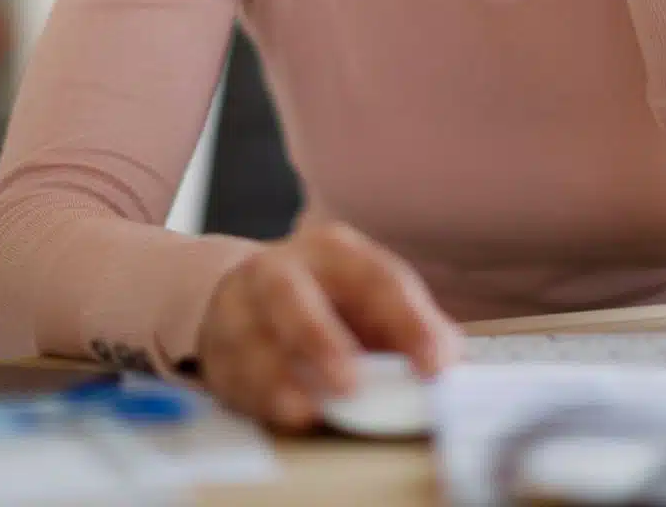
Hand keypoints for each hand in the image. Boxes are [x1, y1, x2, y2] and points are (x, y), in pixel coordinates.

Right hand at [194, 219, 463, 431]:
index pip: (377, 279)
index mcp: (335, 252)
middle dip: (318, 339)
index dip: (409, 322)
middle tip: (349, 384)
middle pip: (290, 295)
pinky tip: (286, 414)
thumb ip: (416, 330)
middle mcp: (281, 269)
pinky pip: (231, 374)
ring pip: (250, 338)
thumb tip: (448, 363)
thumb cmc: (331, 303)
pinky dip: (258, 398)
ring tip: (308, 411)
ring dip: (278, 377)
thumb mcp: (376, 302)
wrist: (253, 297)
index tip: (434, 366)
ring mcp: (240, 306)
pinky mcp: (218, 347)